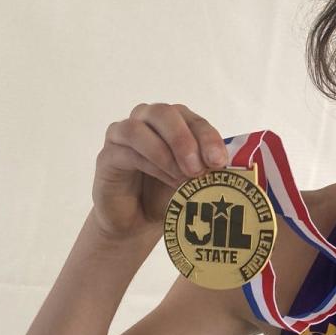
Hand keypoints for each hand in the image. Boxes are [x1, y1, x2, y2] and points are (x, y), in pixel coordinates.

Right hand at [92, 103, 227, 239]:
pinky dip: (150, 163)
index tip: (219, 161)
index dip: (208, 137)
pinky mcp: (107, 155)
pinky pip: (126, 151)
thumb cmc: (168, 194)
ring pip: (139, 129)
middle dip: (184, 139)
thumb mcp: (194, 180)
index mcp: (174, 122)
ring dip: (165, 152)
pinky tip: (166, 179)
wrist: (138, 221)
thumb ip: (207, 168)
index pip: (192, 119)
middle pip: (164, 113)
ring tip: (183, 177)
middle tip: (198, 168)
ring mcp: (123, 135)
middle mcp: (147, 121)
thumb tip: (228, 165)